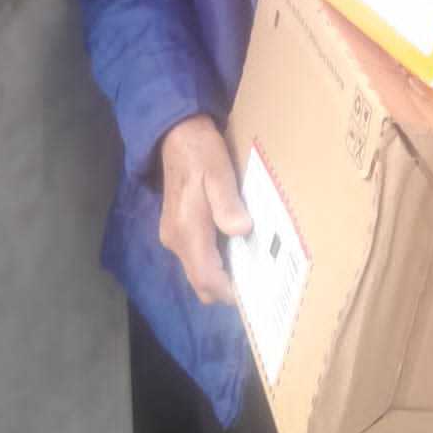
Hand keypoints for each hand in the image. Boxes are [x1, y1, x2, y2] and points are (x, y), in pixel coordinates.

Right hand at [159, 114, 251, 305]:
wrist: (177, 136)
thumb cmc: (201, 153)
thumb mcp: (219, 173)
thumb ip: (228, 203)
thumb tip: (241, 230)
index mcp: (187, 230)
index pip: (206, 277)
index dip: (229, 293)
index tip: (254, 296)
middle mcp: (176, 241)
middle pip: (200, 283)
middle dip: (226, 291)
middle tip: (259, 286)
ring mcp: (173, 237)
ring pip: (198, 272)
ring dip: (221, 278)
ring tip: (253, 271)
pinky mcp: (176, 231)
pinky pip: (197, 259)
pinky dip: (215, 264)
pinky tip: (237, 252)